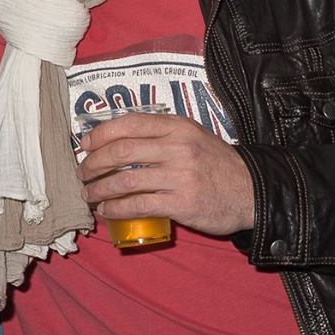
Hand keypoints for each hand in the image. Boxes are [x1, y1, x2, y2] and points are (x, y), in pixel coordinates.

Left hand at [77, 113, 255, 236]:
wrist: (252, 191)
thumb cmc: (216, 164)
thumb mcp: (192, 137)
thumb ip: (160, 135)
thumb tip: (115, 141)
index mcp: (178, 127)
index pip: (129, 123)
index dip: (100, 134)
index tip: (84, 145)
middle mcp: (178, 147)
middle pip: (120, 151)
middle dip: (93, 164)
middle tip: (82, 173)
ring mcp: (180, 176)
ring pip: (125, 180)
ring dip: (99, 189)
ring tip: (89, 195)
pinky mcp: (182, 203)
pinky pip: (138, 205)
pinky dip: (116, 209)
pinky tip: (107, 211)